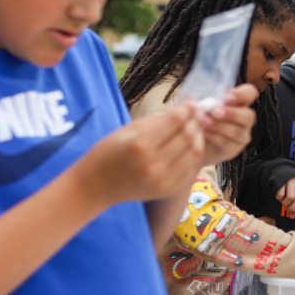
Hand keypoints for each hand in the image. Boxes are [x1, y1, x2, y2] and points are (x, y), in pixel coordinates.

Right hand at [76, 104, 204, 205]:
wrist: (96, 187)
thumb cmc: (108, 153)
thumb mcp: (127, 130)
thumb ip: (157, 120)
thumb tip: (183, 109)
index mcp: (140, 145)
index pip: (175, 121)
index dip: (187, 110)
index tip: (190, 105)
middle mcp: (153, 164)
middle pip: (187, 136)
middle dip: (195, 122)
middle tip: (195, 116)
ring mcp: (162, 180)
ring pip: (194, 152)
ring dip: (198, 138)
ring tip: (194, 130)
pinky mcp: (168, 190)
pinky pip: (191, 168)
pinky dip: (195, 155)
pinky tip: (191, 147)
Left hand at [198, 84, 258, 166]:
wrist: (191, 142)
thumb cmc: (196, 118)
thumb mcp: (197, 106)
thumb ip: (198, 101)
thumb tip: (191, 100)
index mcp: (238, 102)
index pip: (250, 93)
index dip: (242, 94)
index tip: (226, 97)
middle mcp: (244, 119)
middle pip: (249, 116)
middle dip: (231, 113)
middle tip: (215, 112)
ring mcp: (241, 136)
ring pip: (238, 131)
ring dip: (219, 126)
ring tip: (202, 121)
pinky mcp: (233, 149)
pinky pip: (228, 143)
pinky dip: (214, 136)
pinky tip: (203, 132)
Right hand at [276, 176, 294, 219]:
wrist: (280, 171)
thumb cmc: (291, 185)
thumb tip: (292, 216)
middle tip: (290, 210)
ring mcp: (291, 180)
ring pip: (290, 197)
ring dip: (286, 203)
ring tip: (284, 201)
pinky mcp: (281, 180)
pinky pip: (280, 195)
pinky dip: (279, 198)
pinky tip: (280, 195)